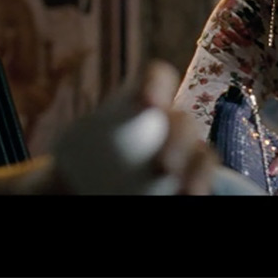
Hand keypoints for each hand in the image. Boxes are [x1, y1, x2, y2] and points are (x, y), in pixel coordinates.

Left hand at [52, 59, 217, 194]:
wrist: (86, 182)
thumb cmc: (82, 158)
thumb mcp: (76, 143)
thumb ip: (86, 140)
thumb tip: (74, 157)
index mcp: (144, 100)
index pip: (158, 78)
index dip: (157, 85)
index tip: (148, 104)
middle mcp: (170, 122)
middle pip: (183, 122)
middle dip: (179, 139)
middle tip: (164, 166)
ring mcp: (185, 151)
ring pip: (203, 154)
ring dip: (198, 170)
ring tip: (188, 191)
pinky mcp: (190, 176)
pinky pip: (200, 181)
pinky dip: (197, 189)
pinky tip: (188, 199)